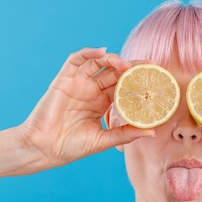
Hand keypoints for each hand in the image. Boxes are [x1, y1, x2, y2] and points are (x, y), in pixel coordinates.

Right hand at [20, 48, 153, 168]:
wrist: (43, 150)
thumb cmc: (71, 147)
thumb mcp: (104, 140)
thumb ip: (126, 134)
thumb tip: (153, 132)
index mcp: (103, 104)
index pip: (125, 86)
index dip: (139, 81)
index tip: (157, 79)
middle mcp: (92, 91)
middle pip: (116, 72)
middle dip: (133, 67)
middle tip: (150, 66)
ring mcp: (78, 83)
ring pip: (99, 63)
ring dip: (114, 60)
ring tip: (126, 65)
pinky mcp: (63, 79)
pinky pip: (76, 60)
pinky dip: (88, 52)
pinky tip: (102, 52)